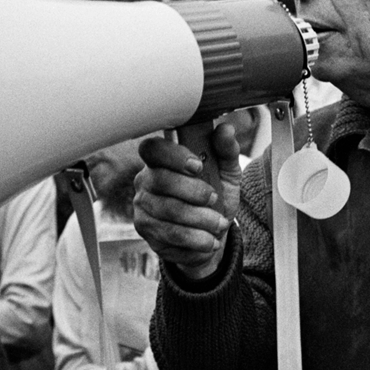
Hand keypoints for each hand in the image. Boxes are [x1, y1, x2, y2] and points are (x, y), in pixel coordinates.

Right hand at [134, 124, 243, 280]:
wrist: (210, 237)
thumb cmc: (214, 199)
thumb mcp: (226, 174)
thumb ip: (226, 152)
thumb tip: (226, 129)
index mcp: (162, 160)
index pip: (153, 149)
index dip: (174, 156)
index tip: (198, 166)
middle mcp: (146, 181)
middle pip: (161, 181)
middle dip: (194, 192)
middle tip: (214, 199)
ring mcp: (142, 206)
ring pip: (168, 211)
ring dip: (200, 219)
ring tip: (219, 224)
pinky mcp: (145, 231)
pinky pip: (169, 235)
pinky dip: (195, 239)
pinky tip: (209, 240)